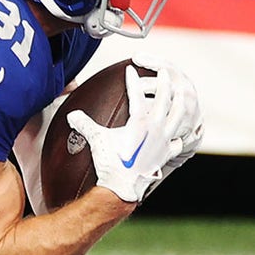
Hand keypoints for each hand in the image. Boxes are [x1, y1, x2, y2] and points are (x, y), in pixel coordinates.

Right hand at [66, 63, 198, 202]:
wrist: (124, 186)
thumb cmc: (110, 161)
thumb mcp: (96, 139)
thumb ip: (84, 124)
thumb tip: (71, 115)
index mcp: (140, 122)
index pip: (136, 94)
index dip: (132, 80)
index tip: (130, 69)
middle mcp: (156, 128)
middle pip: (165, 99)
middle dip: (164, 82)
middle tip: (165, 71)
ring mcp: (165, 140)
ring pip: (179, 116)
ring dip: (180, 102)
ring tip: (183, 91)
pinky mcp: (168, 153)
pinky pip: (179, 141)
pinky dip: (181, 135)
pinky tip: (179, 133)